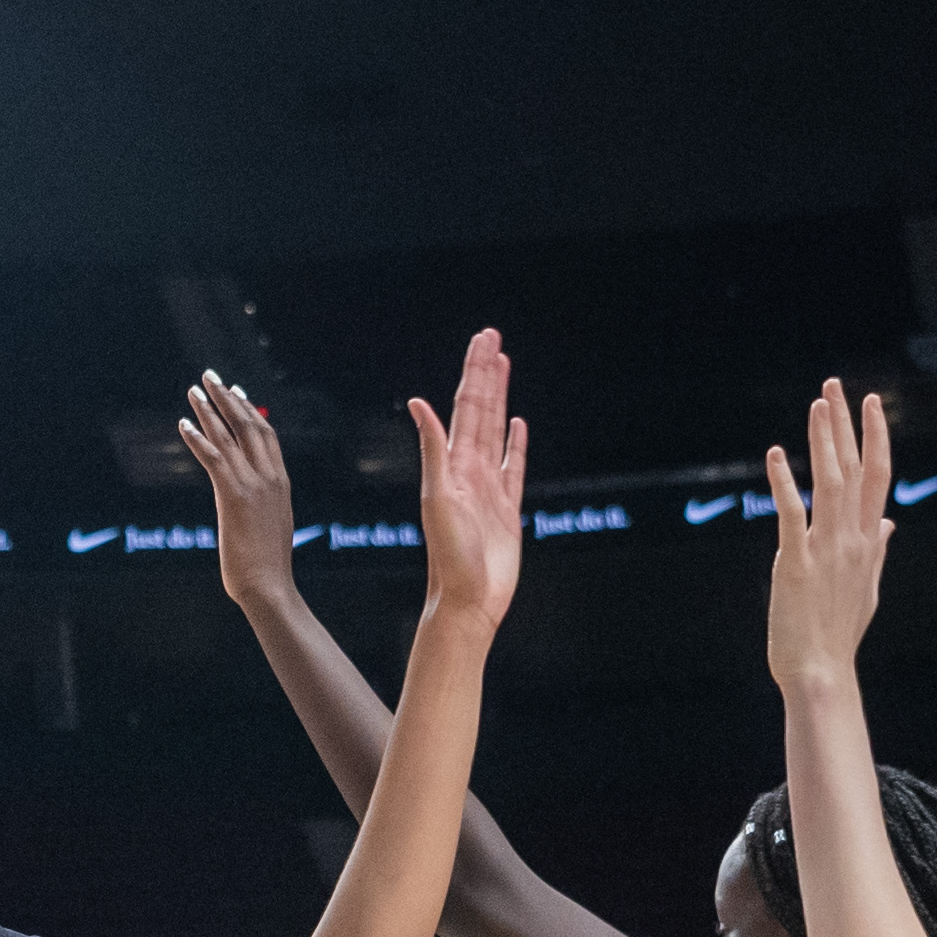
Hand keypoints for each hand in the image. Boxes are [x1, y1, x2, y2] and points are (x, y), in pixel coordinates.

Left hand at [178, 373, 302, 612]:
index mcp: (281, 483)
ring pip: (229, 436)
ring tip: (193, 391)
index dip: (249, 410)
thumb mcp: (271, 526)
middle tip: (211, 377)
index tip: (235, 392)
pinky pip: (213, 457)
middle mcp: (270, 477)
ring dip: (209, 410)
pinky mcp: (233, 495)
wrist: (270, 585)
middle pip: (249, 425)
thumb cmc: (268, 565)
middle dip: (228, 398)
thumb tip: (251, 503)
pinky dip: (197, 438)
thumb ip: (263, 506)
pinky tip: (184, 424)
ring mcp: (253, 485)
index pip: (266, 435)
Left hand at [414, 328, 529, 638]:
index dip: (475, 372)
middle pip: (481, 409)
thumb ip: (433, 450)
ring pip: (496, 429)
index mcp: (454, 463)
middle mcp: (470, 469)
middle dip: (486, 373)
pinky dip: (516, 443)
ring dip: (500, 397)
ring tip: (503, 367)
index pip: (466, 406)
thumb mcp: (437, 497)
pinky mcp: (507, 507)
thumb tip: (418, 404)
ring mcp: (489, 486)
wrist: (467, 599)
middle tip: (492, 337)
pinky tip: (518, 425)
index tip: (483, 342)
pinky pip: (514, 466)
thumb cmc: (448, 556)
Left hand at [765, 381, 892, 692]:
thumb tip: (891, 523)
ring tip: (818, 404)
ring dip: (824, 442)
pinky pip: (792, 515)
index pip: (879, 477)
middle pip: (855, 470)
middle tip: (837, 386)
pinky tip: (774, 456)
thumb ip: (879, 549)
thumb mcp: (868, 587)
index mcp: (869, 542)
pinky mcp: (796, 564)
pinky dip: (783, 483)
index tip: (871, 404)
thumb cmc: (839, 632)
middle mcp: (852, 540)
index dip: (875, 437)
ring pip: (830, 484)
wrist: (820, 672)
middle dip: (847, 425)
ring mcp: (826, 550)